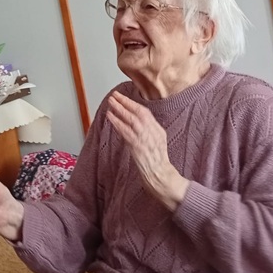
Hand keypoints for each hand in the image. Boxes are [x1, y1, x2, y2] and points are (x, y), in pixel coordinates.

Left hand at [106, 91, 189, 210]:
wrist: (161, 177)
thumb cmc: (157, 163)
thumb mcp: (157, 143)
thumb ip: (148, 133)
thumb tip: (136, 124)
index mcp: (158, 130)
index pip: (145, 113)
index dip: (133, 103)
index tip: (123, 97)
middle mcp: (153, 132)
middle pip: (138, 113)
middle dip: (125, 102)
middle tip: (114, 96)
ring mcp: (146, 139)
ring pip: (132, 120)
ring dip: (120, 109)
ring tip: (111, 102)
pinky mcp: (138, 147)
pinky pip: (126, 132)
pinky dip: (117, 122)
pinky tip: (110, 117)